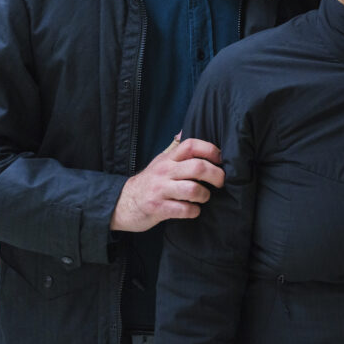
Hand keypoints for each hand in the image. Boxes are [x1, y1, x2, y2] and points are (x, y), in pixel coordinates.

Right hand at [109, 136, 225, 232]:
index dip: (211, 150)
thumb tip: (186, 132)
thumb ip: (176, 151)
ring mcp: (160, 189)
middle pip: (198, 167)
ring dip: (205, 195)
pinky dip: (194, 211)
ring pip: (193, 189)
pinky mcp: (157, 208)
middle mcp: (164, 171)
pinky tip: (193, 210)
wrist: (122, 203)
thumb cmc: (150, 181)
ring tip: (204, 197)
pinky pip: (184, 210)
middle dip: (216, 175)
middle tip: (221, 182)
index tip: (220, 160)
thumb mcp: (161, 162)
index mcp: (168, 158)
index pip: (191, 145)